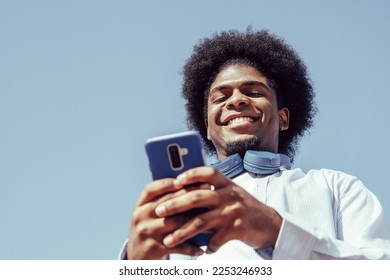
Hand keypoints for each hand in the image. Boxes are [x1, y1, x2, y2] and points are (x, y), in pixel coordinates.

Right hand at [127, 178, 204, 258]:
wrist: (136, 258)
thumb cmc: (149, 231)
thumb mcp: (149, 215)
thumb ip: (162, 202)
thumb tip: (189, 186)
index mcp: (140, 206)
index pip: (151, 189)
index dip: (166, 183)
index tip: (183, 180)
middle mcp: (140, 217)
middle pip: (167, 202)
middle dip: (189, 195)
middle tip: (207, 190)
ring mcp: (146, 232)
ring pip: (175, 223)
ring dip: (195, 221)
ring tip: (211, 219)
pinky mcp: (153, 248)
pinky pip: (177, 245)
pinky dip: (191, 247)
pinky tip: (202, 248)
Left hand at [154, 166, 281, 253]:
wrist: (269, 223)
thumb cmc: (243, 207)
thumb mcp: (231, 193)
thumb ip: (212, 192)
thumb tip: (183, 192)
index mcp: (226, 184)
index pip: (207, 173)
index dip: (190, 174)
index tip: (175, 180)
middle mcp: (229, 195)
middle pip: (197, 197)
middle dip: (175, 204)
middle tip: (158, 211)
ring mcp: (232, 212)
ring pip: (201, 222)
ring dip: (181, 232)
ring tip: (168, 240)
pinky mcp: (236, 229)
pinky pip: (215, 241)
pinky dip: (206, 247)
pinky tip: (201, 251)